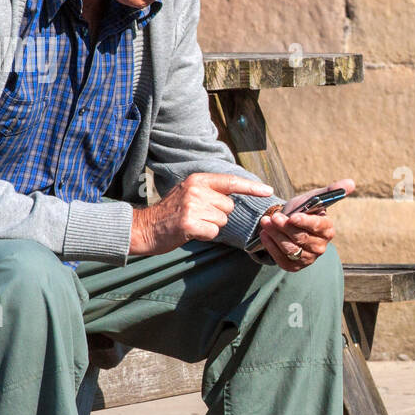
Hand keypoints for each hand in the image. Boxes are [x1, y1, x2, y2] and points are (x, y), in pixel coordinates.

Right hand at [130, 172, 274, 255]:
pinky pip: (213, 232)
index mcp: (198, 179)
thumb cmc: (171, 213)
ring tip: (192, 223)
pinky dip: (205, 235)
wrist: (145, 228)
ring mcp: (193, 206)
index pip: (231, 181)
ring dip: (211, 226)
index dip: (251, 187)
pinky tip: (190, 232)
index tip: (268, 191)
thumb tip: (234, 198)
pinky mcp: (190, 223)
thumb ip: (210, 191)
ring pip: (222, 221)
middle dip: (218, 215)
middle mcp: (196, 189)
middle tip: (198, 216)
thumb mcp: (189, 192)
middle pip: (228, 207)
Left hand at [257, 179, 355, 271]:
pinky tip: (265, 234)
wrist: (286, 223)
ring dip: (275, 235)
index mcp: (328, 230)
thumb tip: (351, 182)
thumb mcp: (313, 198)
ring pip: (290, 248)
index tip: (293, 217)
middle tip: (273, 216)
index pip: (319, 227)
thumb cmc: (302, 210)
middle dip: (285, 227)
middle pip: (302, 238)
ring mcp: (308, 258)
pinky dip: (271, 246)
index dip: (306, 222)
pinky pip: (281, 258)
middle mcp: (320, 247)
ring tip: (265, 222)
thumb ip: (331, 191)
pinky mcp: (294, 266)